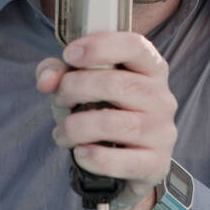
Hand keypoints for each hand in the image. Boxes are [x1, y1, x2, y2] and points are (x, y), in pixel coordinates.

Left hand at [35, 30, 177, 209]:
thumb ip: (59, 72)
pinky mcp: (155, 164)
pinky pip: (121, 160)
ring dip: (76, 127)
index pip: (135, 46)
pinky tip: (80, 153)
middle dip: (76, 88)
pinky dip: (93, 157)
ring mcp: (162, 132)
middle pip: (118, 84)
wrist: (130, 162)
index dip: (100, 46)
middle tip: (59, 98)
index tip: (69, 54)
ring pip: (114, 124)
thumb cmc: (106, 112)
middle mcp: (161, 98)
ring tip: (62, 133)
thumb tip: (47, 81)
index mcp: (150, 69)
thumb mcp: (82, 84)